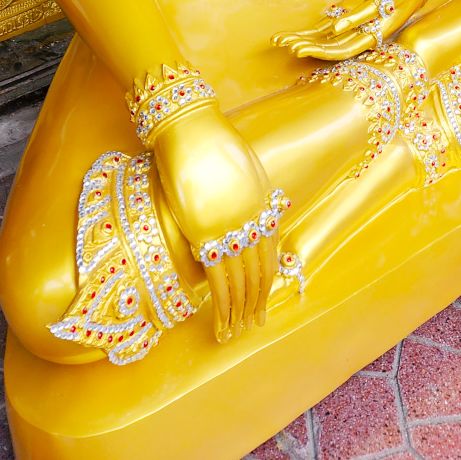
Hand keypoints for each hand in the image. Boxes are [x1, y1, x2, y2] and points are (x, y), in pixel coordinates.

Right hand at [154, 106, 277, 342]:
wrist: (190, 127)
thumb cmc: (209, 142)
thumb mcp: (240, 170)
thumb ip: (247, 196)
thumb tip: (252, 215)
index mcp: (263, 205)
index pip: (270, 254)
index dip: (267, 282)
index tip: (262, 300)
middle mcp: (253, 220)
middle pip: (259, 272)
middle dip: (256, 303)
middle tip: (253, 325)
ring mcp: (232, 227)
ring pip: (242, 282)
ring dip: (240, 311)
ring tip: (237, 332)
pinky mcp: (207, 232)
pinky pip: (220, 279)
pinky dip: (224, 305)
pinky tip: (222, 321)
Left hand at [272, 0, 433, 59]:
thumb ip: (359, 15)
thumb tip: (334, 28)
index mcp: (371, 37)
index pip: (340, 50)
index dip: (318, 51)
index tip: (298, 49)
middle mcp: (359, 36)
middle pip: (327, 46)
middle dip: (304, 45)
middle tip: (282, 44)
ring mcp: (351, 27)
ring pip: (322, 38)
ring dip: (301, 40)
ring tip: (278, 40)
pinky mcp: (346, 15)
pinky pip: (324, 28)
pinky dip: (307, 32)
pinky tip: (290, 35)